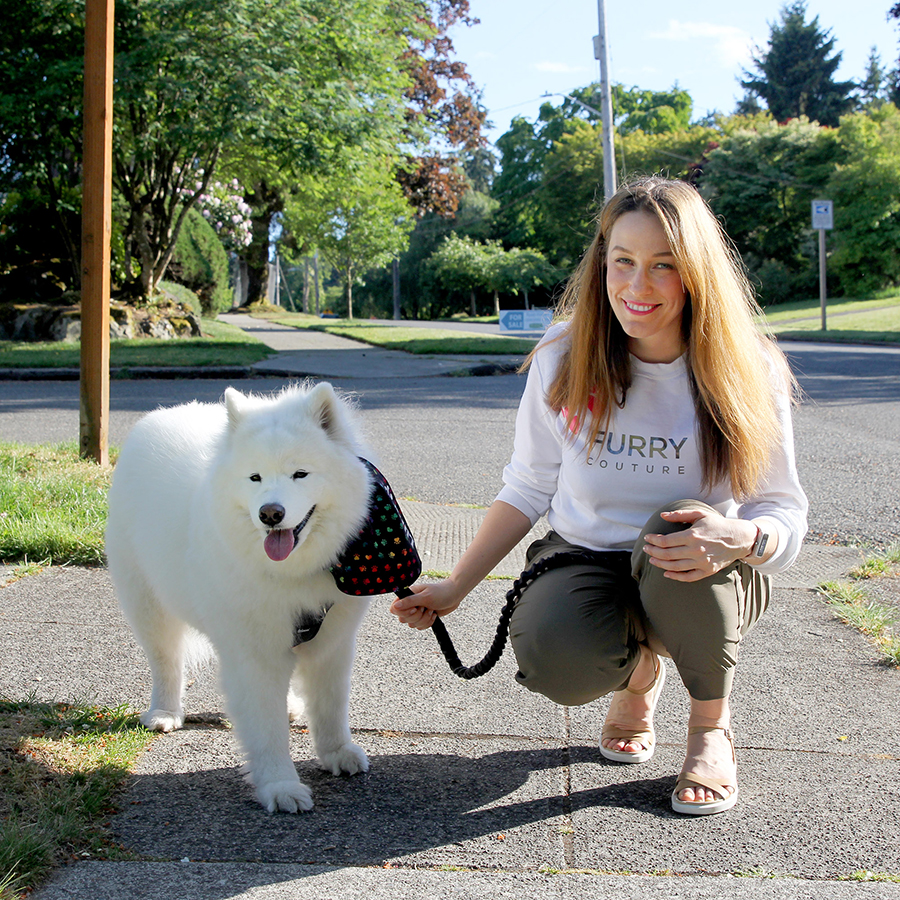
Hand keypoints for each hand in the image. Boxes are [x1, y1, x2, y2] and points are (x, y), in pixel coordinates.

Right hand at [389, 579, 464, 630]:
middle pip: (403, 618)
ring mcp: (416, 611)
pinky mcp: (423, 617)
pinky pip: (419, 627)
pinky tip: (434, 614)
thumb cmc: (441, 592)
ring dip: (424, 619)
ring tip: (431, 610)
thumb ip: (409, 601)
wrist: (454, 595)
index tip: (414, 608)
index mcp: (407, 595)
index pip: (394, 608)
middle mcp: (410, 604)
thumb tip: (395, 606)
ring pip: (412, 624)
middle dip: (417, 616)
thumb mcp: (425, 596)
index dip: (402, 612)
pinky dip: (428, 623)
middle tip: (425, 608)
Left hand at [642, 508, 756, 582]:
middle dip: (653, 552)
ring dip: (660, 564)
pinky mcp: (707, 571)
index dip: (653, 540)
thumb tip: (662, 516)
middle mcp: (696, 550)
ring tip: (652, 559)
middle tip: (646, 549)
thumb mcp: (699, 514)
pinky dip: (676, 577)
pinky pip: (688, 577)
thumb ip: (680, 514)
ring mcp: (702, 562)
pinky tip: (666, 573)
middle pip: (667, 554)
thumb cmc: (717, 524)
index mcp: (692, 535)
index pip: (665, 541)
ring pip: (675, 567)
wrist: (739, 538)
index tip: (647, 538)